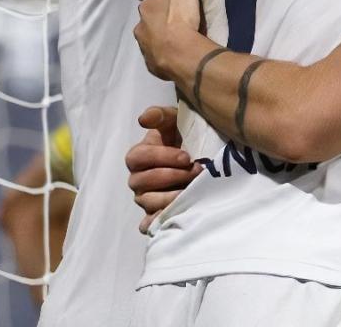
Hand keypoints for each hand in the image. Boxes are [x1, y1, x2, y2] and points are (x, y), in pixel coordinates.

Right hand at [126, 106, 198, 233]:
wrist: (203, 158)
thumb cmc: (186, 138)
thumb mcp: (176, 121)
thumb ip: (161, 115)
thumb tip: (143, 119)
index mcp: (140, 156)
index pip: (137, 158)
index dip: (161, 157)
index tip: (187, 156)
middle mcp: (138, 179)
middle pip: (142, 182)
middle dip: (172, 176)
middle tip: (196, 171)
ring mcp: (145, 199)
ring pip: (148, 203)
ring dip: (172, 197)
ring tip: (193, 189)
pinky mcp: (154, 216)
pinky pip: (149, 224)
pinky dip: (159, 221)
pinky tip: (178, 215)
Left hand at [134, 0, 204, 81]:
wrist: (181, 54)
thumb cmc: (181, 18)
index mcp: (146, 7)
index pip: (156, 0)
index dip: (169, 1)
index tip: (182, 5)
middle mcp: (140, 27)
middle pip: (152, 20)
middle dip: (164, 21)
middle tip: (183, 23)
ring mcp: (145, 48)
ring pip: (154, 39)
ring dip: (164, 38)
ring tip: (183, 40)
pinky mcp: (153, 65)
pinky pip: (159, 56)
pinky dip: (166, 54)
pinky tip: (179, 54)